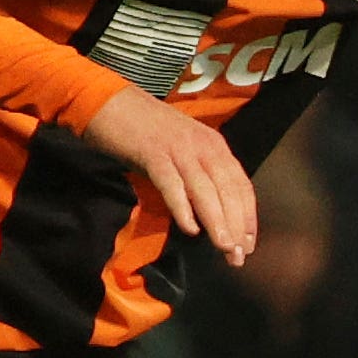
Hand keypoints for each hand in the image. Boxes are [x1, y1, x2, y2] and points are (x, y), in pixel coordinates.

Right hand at [81, 86, 256, 262]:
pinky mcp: (153, 152)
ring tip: (224, 247)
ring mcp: (178, 148)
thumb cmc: (145, 130)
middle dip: (236, 225)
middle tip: (238, 256)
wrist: (109, 101)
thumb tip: (211, 214)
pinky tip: (189, 229)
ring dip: (217, 220)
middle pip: (227, 190)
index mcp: (214, 145)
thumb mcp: (182, 150)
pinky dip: (182, 206)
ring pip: (205, 189)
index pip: (241, 185)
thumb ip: (198, 175)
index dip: (247, 216)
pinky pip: (172, 183)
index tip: (248, 244)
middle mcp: (203, 145)